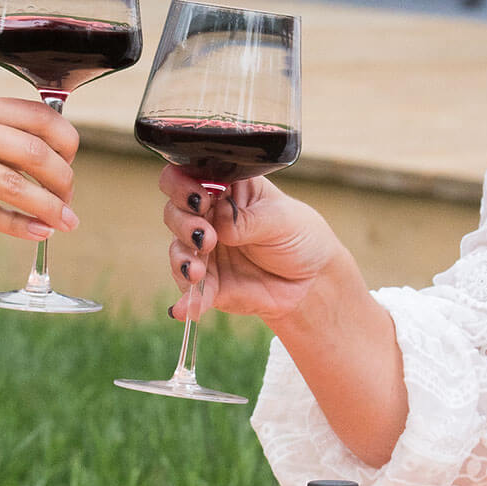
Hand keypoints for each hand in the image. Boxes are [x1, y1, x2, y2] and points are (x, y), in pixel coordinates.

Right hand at [0, 93, 81, 240]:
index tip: (71, 162)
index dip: (67, 142)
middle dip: (63, 180)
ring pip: (15, 185)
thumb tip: (43, 152)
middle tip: (69, 199)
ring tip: (66, 222)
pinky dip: (19, 227)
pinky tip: (38, 234)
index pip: (38, 116)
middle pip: (34, 152)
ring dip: (49, 208)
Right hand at [158, 166, 347, 322]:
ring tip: (197, 271)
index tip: (200, 200)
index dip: (182, 185)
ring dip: (183, 259)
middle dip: (184, 224)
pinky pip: (191, 292)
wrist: (311, 280)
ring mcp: (204, 252)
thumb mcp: (282, 219)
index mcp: (224, 189)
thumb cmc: (299, 236)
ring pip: (178, 250)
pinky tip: (185, 308)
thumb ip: (249, 219)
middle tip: (207, 237)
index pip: (187, 176)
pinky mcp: (209, 284)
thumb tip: (220, 225)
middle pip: (174, 212)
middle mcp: (207, 217)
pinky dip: (187, 300)